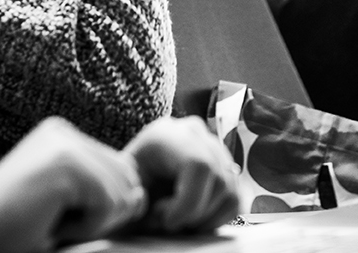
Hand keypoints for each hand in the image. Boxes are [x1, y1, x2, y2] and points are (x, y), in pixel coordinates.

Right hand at [0, 117, 146, 252]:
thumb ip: (105, 197)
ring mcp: (66, 144)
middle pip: (126, 178)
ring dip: (93, 222)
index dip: (101, 206)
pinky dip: (86, 226)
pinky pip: (109, 204)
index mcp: (62, 137)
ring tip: (51, 220)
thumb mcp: (67, 206)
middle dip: (102, 212)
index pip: (119, 170)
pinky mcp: (66, 164)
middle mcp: (65, 132)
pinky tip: (51, 223)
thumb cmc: (11, 228)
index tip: (60, 215)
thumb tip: (143, 198)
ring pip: (121, 194)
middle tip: (56, 220)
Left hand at [123, 116, 239, 233]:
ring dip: (205, 218)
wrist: (134, 182)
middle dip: (194, 213)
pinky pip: (237, 200)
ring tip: (177, 218)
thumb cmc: (126, 188)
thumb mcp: (121, 190)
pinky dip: (217, 219)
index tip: (167, 222)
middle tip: (167, 222)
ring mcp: (215, 149)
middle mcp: (195, 134)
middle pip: (218, 180)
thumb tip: (144, 201)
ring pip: (230, 192)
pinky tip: (192, 218)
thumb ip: (130, 196)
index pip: (198, 165)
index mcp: (166, 134)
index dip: (188, 202)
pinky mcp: (227, 169)